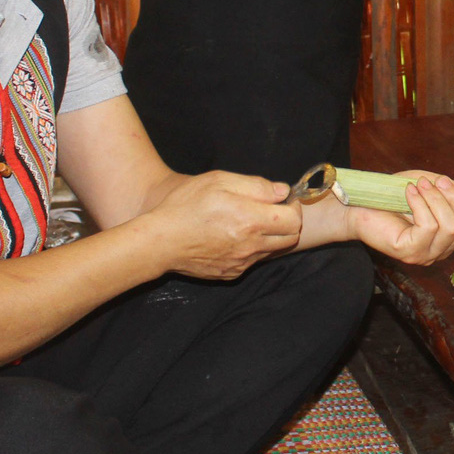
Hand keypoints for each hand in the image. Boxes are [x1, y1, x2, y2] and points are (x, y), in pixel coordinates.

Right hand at [144, 171, 302, 278]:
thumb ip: (256, 186)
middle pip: (290, 239)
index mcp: (251, 221)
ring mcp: (241, 263)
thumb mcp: (219, 181)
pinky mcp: (230, 273)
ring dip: (271, 236)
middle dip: (288, 223)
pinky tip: (235, 236)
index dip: (293, 207)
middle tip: (271, 210)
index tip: (283, 200)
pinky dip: (253, 248)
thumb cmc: (186, 205)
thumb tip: (283, 191)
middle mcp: (250, 246)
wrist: (159, 240)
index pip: (294, 220)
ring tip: (251, 221)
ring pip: (273, 251)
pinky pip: (253, 261)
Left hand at [349, 171, 453, 265]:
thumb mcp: (428, 187)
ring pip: (450, 226)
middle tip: (439, 180)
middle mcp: (442, 250)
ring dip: (435, 199)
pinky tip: (410, 192)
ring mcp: (427, 255)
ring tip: (419, 186)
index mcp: (450, 236)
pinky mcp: (411, 253)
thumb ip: (448, 190)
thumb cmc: (394, 197)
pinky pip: (429, 227)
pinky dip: (421, 204)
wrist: (359, 206)